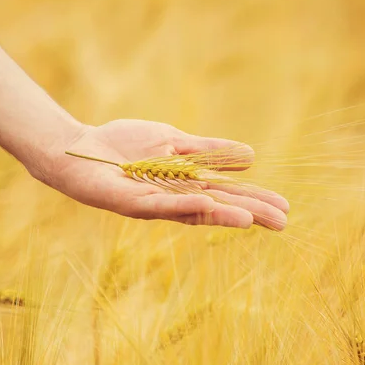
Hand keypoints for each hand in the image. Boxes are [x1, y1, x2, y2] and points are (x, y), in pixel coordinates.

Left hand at [31, 119, 288, 229]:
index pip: (226, 193)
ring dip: (221, 214)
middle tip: (283, 223)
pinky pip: (159, 203)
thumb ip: (207, 151)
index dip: (254, 200)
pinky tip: (203, 203)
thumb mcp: (173, 141)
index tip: (285, 207)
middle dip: (248, 212)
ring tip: (251, 220)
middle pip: (216, 205)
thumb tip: (250, 158)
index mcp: (184, 184)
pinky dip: (182, 203)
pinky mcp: (130, 201)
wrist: (79, 149)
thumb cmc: (123, 145)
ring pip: (192, 209)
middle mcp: (172, 197)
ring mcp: (152, 202)